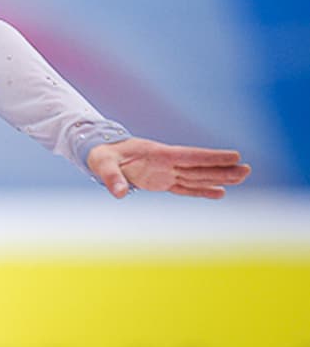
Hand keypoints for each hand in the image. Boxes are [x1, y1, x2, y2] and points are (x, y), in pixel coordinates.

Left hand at [87, 137, 250, 198]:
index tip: (234, 155)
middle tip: (247, 170)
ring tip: (242, 178)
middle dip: (222, 168)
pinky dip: (201, 190)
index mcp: (157, 154)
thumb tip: (119, 194)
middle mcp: (166, 162)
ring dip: (218, 177)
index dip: (211, 157)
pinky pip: (185, 186)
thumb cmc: (101, 155)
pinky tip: (219, 192)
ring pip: (196, 176)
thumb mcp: (102, 164)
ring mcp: (165, 171)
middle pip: (199, 166)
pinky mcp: (162, 181)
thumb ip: (111, 177)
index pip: (189, 156)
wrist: (99, 152)